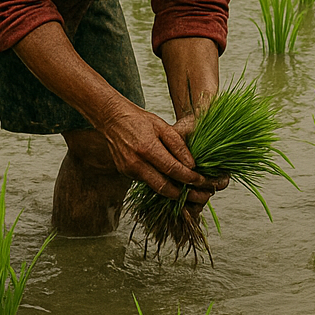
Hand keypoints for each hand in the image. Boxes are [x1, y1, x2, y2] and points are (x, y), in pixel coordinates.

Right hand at [101, 104, 220, 205]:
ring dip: (174, 192)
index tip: (202, 181)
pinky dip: (161, 184)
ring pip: (156, 188)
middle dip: (185, 195)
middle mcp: (136, 163)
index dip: (190, 178)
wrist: (112, 119)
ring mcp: (129, 170)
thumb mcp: (162, 126)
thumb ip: (178, 145)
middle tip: (201, 195)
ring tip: (191, 192)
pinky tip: (174, 183)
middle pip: (164, 188)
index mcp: (147, 148)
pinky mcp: (125, 173)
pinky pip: (147, 182)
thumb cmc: (138, 120)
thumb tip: (192, 165)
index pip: (173, 170)